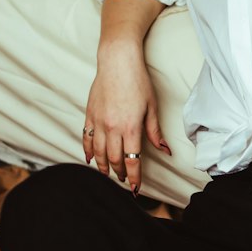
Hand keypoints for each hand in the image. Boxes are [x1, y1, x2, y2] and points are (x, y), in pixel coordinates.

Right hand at [82, 40, 170, 195]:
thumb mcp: (152, 107)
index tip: (136, 189)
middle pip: (114, 159)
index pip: (132, 161)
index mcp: (131, 128)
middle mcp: (112, 128)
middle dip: (120, 173)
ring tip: (108, 173)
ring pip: (98, 152)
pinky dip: (87, 151)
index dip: (134, 178)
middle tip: (124, 180)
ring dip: (103, 166)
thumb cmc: (138, 81)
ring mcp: (99, 121)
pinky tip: (90, 159)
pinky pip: (86, 137)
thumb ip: (155, 132)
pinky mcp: (89, 114)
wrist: (117, 61)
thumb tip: (165, 150)